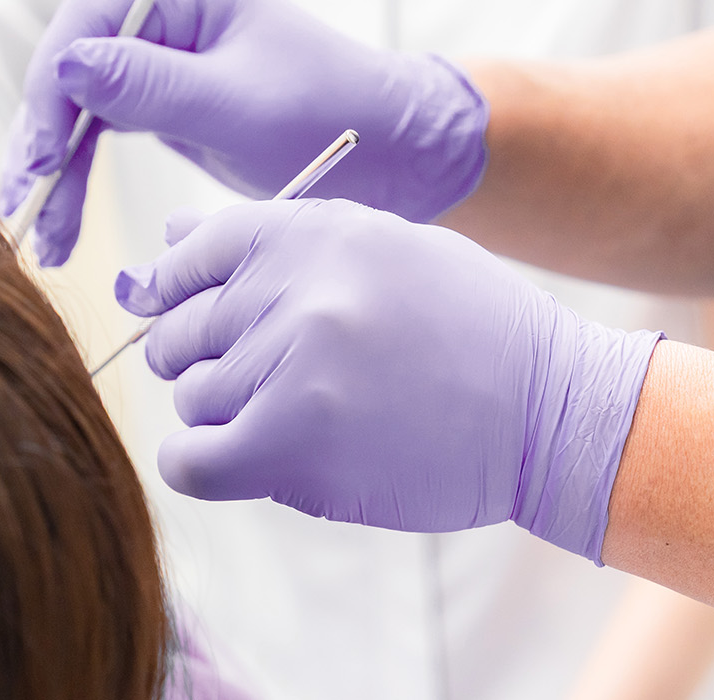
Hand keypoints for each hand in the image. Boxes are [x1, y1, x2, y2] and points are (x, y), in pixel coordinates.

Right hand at [1, 0, 488, 265]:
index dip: (55, 94)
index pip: (86, 25)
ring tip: (48, 241)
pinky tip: (65, 229)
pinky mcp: (154, 99)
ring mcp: (152, 56)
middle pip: (68, 70)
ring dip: (53, 174)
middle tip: (30, 210)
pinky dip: (77, 180)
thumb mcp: (237, 105)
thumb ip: (150, 86)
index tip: (46, 160)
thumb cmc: (328, 113)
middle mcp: (158, 12)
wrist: (384, 149)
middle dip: (44, 145)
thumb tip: (66, 66)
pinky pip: (94, 134)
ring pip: (73, 109)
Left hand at [117, 199, 660, 562]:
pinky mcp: (289, 444)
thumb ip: (273, 243)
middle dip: (209, 363)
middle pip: (179, 335)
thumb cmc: (467, 329)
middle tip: (275, 383)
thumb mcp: (380, 248)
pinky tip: (257, 461)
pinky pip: (190, 461)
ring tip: (306, 417)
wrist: (548, 409)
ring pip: (191, 399)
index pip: (187, 256)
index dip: (180, 297)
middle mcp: (291, 290)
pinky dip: (206, 466)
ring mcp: (287, 367)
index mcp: (308, 232)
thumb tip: (165, 247)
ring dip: (229, 418)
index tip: (208, 326)